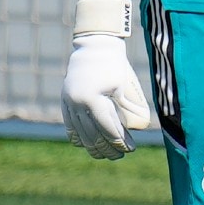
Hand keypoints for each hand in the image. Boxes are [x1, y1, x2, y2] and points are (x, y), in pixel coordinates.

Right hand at [60, 0, 150, 158]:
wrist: (94, 48)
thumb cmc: (116, 66)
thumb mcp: (127, 86)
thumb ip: (131, 108)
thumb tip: (138, 129)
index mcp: (93, 98)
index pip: (107, 127)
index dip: (119, 141)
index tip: (130, 149)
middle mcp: (77, 102)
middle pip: (93, 134)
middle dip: (108, 148)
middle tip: (120, 156)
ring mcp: (68, 102)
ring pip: (80, 133)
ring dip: (93, 146)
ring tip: (107, 155)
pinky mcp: (65, 101)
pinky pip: (69, 125)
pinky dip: (78, 137)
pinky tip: (87, 145)